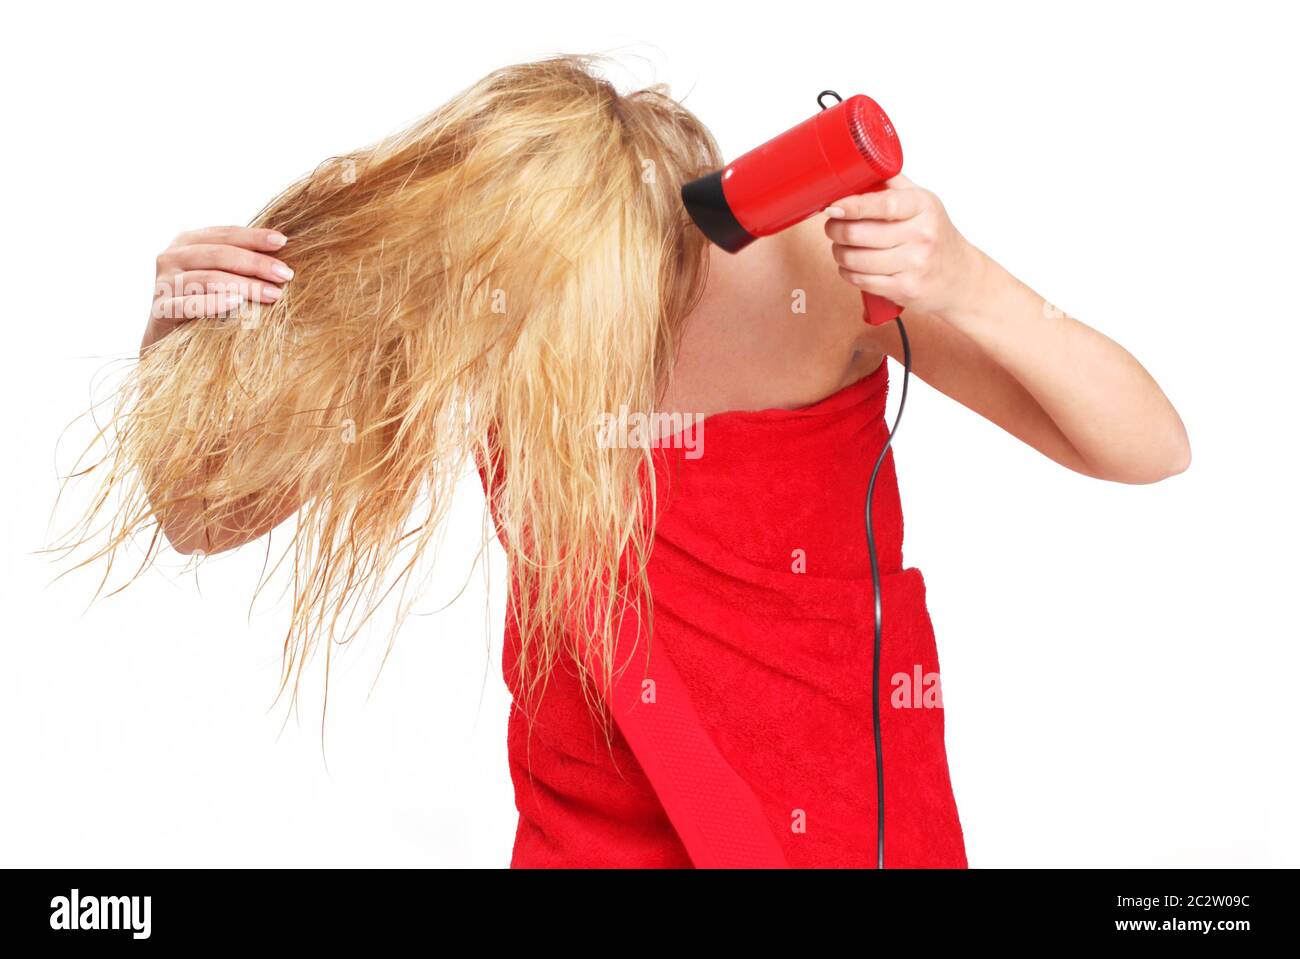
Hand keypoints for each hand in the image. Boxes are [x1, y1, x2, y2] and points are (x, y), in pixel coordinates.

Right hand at [145, 226, 292, 348]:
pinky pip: (188, 305)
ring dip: (244, 286)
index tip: (283, 241)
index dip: (253, 237)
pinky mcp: (160, 311)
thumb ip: (241, 262)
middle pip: (218, 254)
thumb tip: (283, 249)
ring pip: (207, 278)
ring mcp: (163, 283)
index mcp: (187, 242)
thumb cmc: (206, 304)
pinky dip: (213, 303)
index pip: (225, 234)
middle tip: (285, 274)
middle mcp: (171, 257)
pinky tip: (237, 303)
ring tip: (273, 294)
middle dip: (255, 263)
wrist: (170, 340)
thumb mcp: (221, 277)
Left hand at [824, 174, 985, 318]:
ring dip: (838, 253)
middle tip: (833, 226)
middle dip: (835, 230)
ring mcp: (914, 264)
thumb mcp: (924, 203)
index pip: (883, 204)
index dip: (852, 206)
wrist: (960, 277)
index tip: (833, 207)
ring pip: (855, 259)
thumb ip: (894, 185)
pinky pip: (862, 280)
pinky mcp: (905, 289)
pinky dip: (847, 273)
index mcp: (923, 207)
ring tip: (840, 247)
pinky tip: (850, 266)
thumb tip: (861, 166)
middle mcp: (921, 235)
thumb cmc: (935, 235)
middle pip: (859, 233)